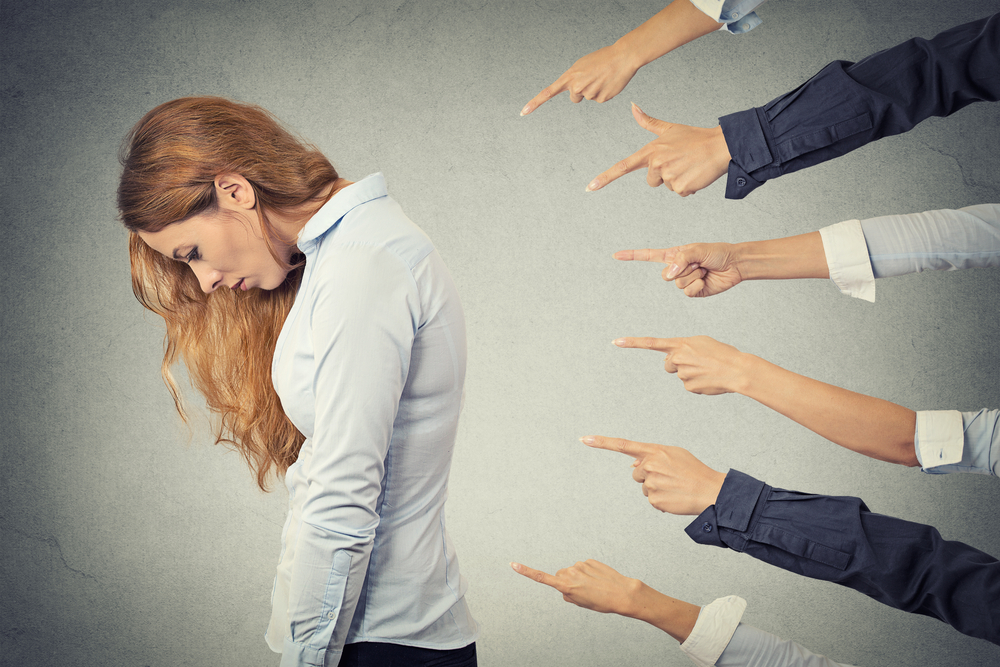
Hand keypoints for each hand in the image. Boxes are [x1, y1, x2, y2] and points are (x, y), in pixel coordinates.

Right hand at [510, 559, 640, 614]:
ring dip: (580, 578)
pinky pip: (584, 567)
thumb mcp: (580, 603)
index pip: (541, 578)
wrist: (621, 593)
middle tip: (582, 592)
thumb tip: (564, 586)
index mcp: (565, 586)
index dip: (526, 572)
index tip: (513, 564)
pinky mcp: (590, 560)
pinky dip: (589, 573)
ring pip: (573, 571)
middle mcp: (570, 573)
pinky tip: (599, 580)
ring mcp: (580, 565)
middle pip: (560, 575)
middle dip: (567, 582)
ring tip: (594, 587)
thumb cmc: (601, 602)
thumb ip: (568, 594)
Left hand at [520, 43, 638, 115]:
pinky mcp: (601, 99)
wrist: (622, 57)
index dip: (534, 103)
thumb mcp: (582, 65)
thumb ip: (573, 79)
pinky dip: (604, 93)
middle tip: (592, 77)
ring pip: (588, 98)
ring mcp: (589, 94)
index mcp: (569, 77)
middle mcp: (576, 87)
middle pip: (574, 98)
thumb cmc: (601, 59)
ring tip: (602, 77)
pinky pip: (599, 99)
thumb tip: (575, 95)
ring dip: (594, 90)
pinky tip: (608, 83)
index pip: (547, 93)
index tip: (523, 113)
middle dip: (581, 91)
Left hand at [581, 436, 724, 514]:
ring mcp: (650, 483)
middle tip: (669, 478)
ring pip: (643, 487)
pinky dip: (661, 501)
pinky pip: (651, 500)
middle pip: (636, 473)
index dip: (602, 442)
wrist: (710, 490)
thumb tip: (632, 464)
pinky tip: (674, 497)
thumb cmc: (693, 471)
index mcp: (654, 451)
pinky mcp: (653, 500)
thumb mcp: (674, 454)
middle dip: (648, 476)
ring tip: (674, 487)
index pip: (623, 445)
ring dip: (655, 488)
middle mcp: (649, 465)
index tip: (584, 439)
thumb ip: (652, 455)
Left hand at [587, 104, 729, 195]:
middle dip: (664, 175)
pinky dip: (689, 186)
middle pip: (651, 181)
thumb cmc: (694, 137)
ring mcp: (668, 176)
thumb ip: (648, 122)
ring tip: (689, 165)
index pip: (622, 166)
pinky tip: (696, 173)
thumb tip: (632, 106)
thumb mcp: (669, 128)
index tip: (589, 188)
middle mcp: (656, 164)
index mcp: (650, 151)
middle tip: (680, 161)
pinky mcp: (681, 187)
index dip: (605, 178)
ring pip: (667, 186)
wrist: (719, 146)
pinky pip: (681, 193)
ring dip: (678, 179)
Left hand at [613, 335, 751, 394]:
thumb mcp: (701, 342)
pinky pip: (688, 386)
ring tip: (708, 370)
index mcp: (680, 344)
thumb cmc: (722, 353)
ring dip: (691, 374)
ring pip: (680, 375)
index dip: (632, 342)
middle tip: (697, 362)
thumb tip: (670, 360)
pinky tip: (709, 380)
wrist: (737, 369)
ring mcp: (682, 374)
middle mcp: (677, 358)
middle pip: (668, 364)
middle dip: (678, 364)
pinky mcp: (688, 387)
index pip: (651, 342)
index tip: (615, 342)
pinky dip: (697, 384)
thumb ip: (683, 347)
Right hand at [614, 243, 744, 297]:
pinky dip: (698, 287)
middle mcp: (677, 269)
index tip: (616, 255)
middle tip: (698, 264)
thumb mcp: (697, 250)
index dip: (632, 256)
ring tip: (704, 271)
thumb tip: (669, 274)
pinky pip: (688, 293)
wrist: (734, 265)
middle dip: (682, 270)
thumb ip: (681, 260)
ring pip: (678, 285)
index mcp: (674, 255)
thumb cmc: (717, 252)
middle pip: (665, 276)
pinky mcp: (693, 292)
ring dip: (693, 278)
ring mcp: (684, 281)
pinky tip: (706, 281)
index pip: (648, 256)